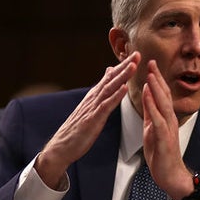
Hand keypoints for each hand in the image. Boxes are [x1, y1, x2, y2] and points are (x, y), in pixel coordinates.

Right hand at [36, 52, 139, 188]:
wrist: (62, 146)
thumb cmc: (76, 129)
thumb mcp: (89, 108)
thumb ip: (100, 91)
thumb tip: (108, 74)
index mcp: (94, 96)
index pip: (110, 77)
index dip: (123, 66)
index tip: (136, 55)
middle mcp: (93, 98)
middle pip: (111, 79)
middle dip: (125, 66)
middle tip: (137, 53)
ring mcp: (92, 108)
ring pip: (109, 89)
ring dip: (121, 76)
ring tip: (133, 66)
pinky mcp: (92, 119)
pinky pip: (106, 106)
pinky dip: (115, 96)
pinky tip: (123, 89)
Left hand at [141, 60, 193, 199]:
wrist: (170, 176)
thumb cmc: (161, 153)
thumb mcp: (152, 129)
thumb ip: (151, 113)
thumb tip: (147, 95)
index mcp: (166, 117)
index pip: (161, 94)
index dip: (156, 79)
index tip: (150, 64)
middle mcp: (170, 120)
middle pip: (164, 95)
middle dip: (157, 78)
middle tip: (151, 61)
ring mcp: (169, 128)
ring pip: (163, 104)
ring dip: (156, 89)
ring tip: (151, 75)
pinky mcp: (165, 138)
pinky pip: (158, 120)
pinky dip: (153, 107)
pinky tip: (148, 97)